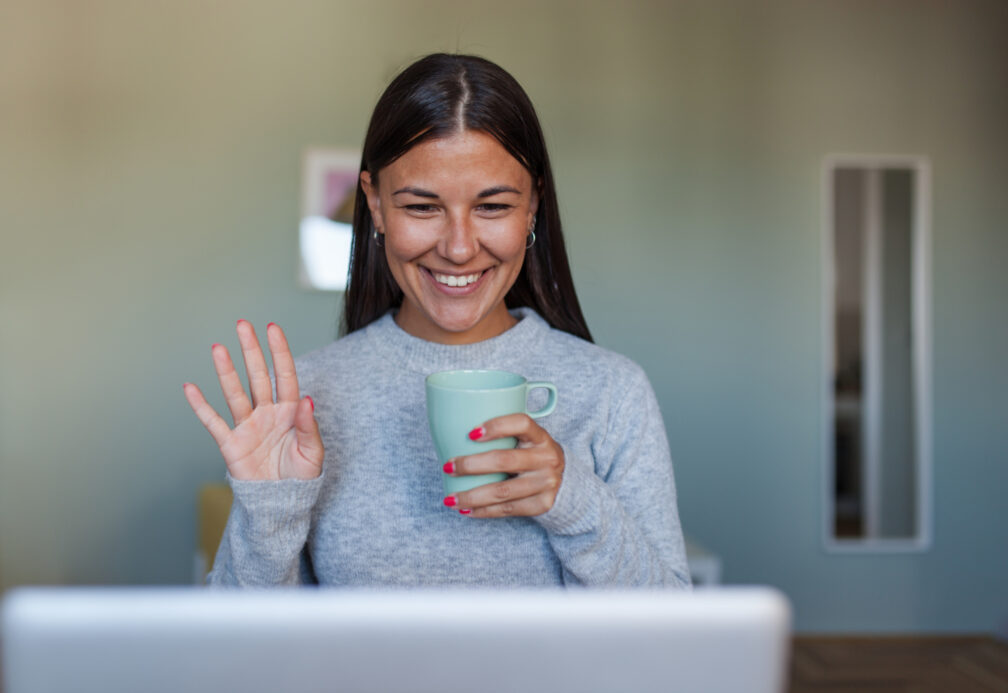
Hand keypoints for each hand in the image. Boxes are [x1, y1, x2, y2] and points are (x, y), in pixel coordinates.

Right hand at [183, 321, 323, 480]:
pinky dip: (201, 406)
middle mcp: (267, 413)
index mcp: (290, 412)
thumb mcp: (312, 453)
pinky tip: (190, 387)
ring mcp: (247, 426)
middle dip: (251, 351)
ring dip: (226, 371)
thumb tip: (307, 400)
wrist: (281, 503)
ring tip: (218, 348)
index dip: (279, 352)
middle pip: (258, 376)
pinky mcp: (231, 444)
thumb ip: (309, 427)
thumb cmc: (300, 477)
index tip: (272, 328)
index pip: (285, 375)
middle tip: (242, 325)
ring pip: (235, 393)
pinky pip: (213, 422)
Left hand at [444, 414, 563, 517]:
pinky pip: (507, 509)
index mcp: (541, 436)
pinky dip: (483, 511)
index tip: (471, 433)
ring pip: (502, 491)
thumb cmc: (533, 455)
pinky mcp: (542, 504)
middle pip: (504, 460)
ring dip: (471, 496)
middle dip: (470, 465)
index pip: (522, 423)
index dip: (497, 426)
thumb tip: (455, 436)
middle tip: (448, 467)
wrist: (565, 482)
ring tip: (450, 499)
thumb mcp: (527, 440)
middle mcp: (547, 458)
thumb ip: (504, 436)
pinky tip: (467, 510)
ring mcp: (546, 483)